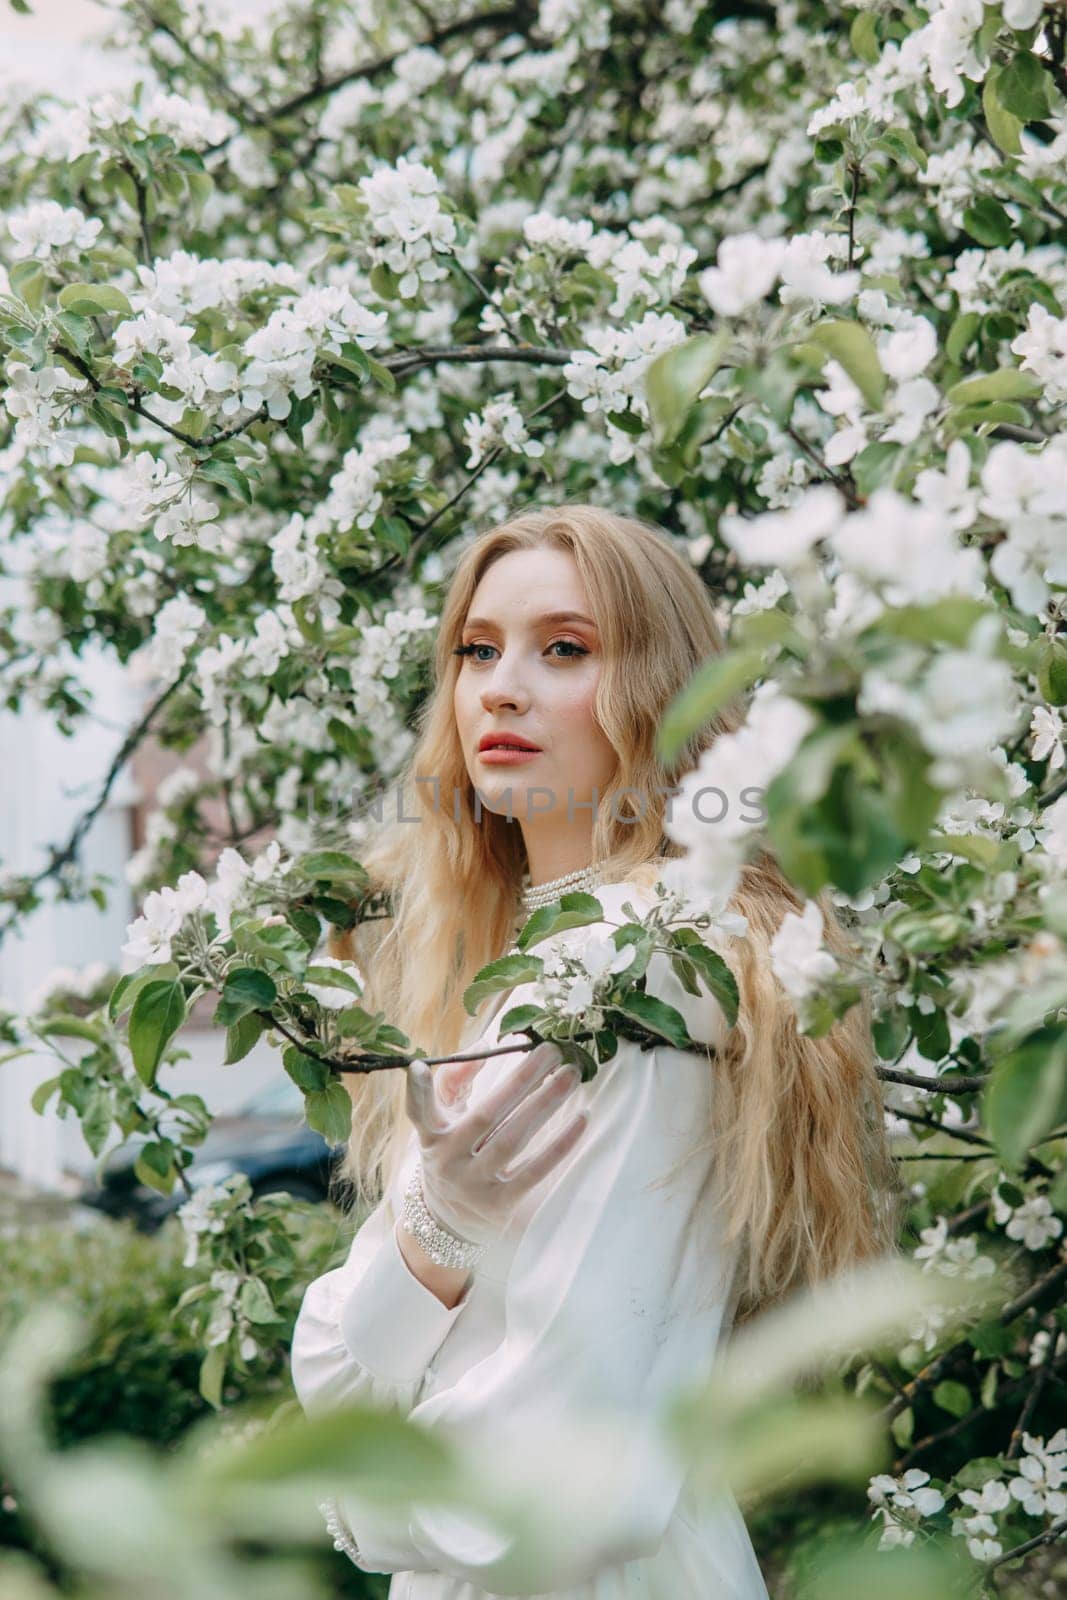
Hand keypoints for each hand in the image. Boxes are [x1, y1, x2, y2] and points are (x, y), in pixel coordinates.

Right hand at [404, 1041, 587, 1245]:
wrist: (450, 1221)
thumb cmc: (454, 1152)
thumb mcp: (444, 1121)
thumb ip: (456, 1079)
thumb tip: (485, 1044)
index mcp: (432, 1135)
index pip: (419, 1112)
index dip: (417, 1091)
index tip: (419, 1067)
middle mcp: (448, 1160)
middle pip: (486, 1115)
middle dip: (521, 1079)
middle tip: (551, 1050)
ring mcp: (473, 1185)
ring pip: (514, 1139)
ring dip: (546, 1104)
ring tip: (571, 1076)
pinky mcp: (500, 1205)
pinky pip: (535, 1171)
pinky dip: (560, 1144)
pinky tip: (581, 1118)